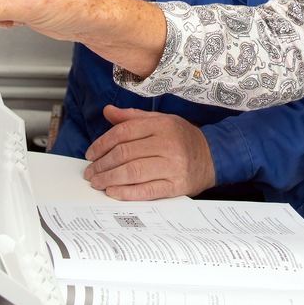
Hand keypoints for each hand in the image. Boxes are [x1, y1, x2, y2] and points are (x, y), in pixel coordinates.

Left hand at [83, 106, 215, 199]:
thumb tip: (108, 112)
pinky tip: (113, 192)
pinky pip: (146, 190)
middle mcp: (167, 144)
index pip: (124, 132)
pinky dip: (127, 193)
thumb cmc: (182, 138)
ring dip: (110, 178)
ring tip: (97, 182)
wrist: (213, 156)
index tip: (90, 154)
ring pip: (133, 172)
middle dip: (102, 164)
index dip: (102, 143)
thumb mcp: (161, 120)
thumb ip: (133, 117)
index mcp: (161, 125)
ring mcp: (173, 166)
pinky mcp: (176, 186)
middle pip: (125, 153)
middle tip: (90, 172)